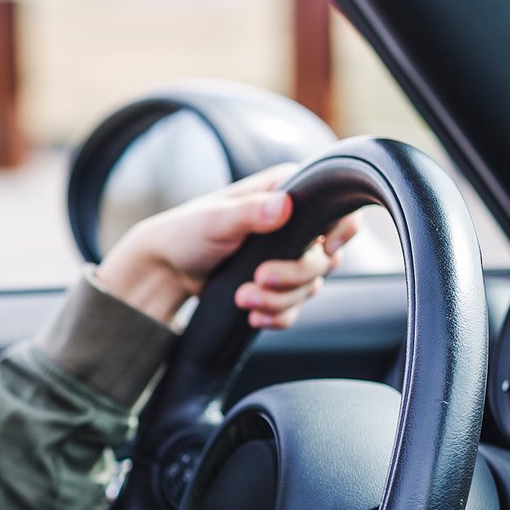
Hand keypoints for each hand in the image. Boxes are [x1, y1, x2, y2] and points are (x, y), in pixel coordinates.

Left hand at [94, 163, 361, 327]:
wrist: (167, 268)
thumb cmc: (188, 231)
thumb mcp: (216, 219)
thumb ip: (249, 212)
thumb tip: (283, 206)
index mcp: (288, 193)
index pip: (339, 209)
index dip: (343, 230)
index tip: (325, 249)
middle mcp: (297, 224)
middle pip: (326, 258)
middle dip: (293, 275)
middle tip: (258, 278)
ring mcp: (290, 257)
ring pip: (311, 287)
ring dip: (279, 299)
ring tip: (243, 298)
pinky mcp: (279, 286)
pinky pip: (294, 308)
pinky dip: (277, 315)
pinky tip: (253, 316)